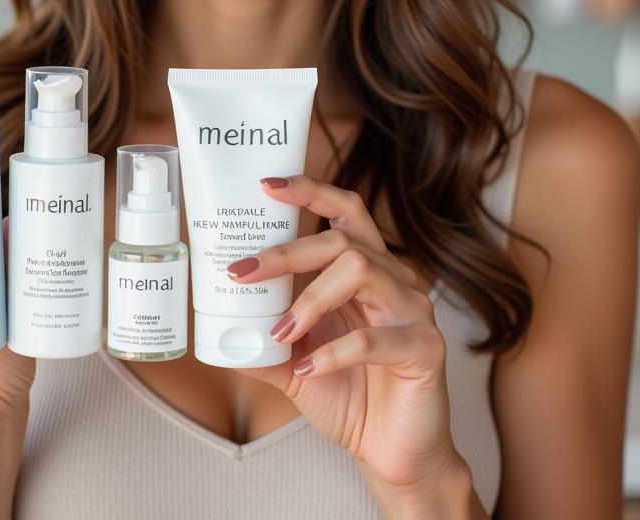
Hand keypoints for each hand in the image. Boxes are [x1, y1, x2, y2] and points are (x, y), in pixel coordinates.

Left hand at [226, 173, 466, 497]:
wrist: (391, 453)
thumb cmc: (350, 398)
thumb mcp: (295, 363)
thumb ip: (261, 342)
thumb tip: (215, 327)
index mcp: (366, 271)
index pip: (344, 212)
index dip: (310, 192)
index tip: (266, 186)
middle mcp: (393, 280)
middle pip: (342, 239)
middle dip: (286, 253)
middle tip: (241, 272)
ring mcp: (413, 311)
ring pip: (359, 271)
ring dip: (309, 299)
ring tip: (281, 332)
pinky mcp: (425, 349)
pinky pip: (374, 338)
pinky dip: (333, 352)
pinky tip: (309, 367)